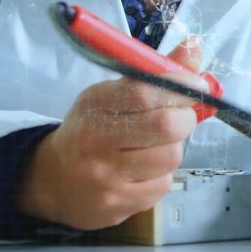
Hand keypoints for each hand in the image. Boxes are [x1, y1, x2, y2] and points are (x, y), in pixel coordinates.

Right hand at [16, 38, 204, 230]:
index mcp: (94, 104)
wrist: (52, 179)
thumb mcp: (112, 95)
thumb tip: (193, 46)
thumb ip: (154, 74)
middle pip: (165, 126)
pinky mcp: (115, 205)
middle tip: (182, 117)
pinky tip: (142, 170)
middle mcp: (95, 140)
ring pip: (170, 157)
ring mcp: (104, 176)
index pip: (144, 90)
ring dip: (173, 148)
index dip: (181, 86)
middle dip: (186, 118)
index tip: (197, 86)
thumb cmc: (92, 130)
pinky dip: (161, 175)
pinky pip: (162, 185)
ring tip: (155, 146)